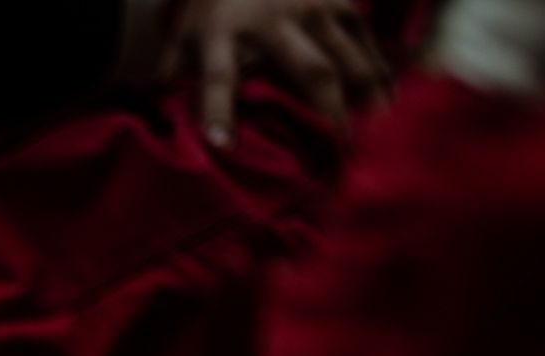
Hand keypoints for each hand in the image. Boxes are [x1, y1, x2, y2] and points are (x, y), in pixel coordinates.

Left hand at [165, 0, 388, 144]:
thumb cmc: (210, 10)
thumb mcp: (181, 37)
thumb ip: (172, 75)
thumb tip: (155, 118)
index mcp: (222, 33)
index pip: (217, 76)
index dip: (218, 110)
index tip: (220, 145)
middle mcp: (273, 20)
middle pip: (311, 70)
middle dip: (329, 110)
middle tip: (341, 152)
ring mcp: (312, 7)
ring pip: (346, 57)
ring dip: (366, 96)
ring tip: (379, 133)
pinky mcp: (338, 1)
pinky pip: (365, 39)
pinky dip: (379, 71)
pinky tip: (390, 102)